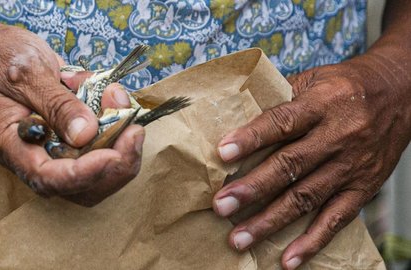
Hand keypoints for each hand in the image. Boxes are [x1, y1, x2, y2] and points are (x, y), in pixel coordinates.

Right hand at [0, 22, 143, 205]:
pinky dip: (114, 124)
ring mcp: (50, 148)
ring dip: (120, 144)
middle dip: (114, 165)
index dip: (83, 174)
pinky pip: (97, 146)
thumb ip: (56, 103)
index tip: (113, 154)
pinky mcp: (65, 137)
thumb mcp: (25, 71)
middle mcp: (31, 154)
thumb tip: (87, 135)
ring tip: (123, 104)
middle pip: (78, 187)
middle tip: (134, 131)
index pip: (46, 178)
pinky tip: (111, 95)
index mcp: (9, 144)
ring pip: (94, 173)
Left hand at [212, 57, 410, 268]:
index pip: (282, 122)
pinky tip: (287, 259)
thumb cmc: (345, 87)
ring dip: (270, 221)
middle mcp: (338, 136)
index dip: (252, 138)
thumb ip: (279, 100)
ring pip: (307, 198)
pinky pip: (337, 219)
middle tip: (221, 205)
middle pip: (291, 165)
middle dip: (253, 188)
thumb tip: (234, 119)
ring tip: (239, 238)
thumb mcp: (313, 79)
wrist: (400, 93)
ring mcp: (352, 165)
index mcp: (321, 104)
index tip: (223, 153)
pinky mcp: (364, 187)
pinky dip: (312, 241)